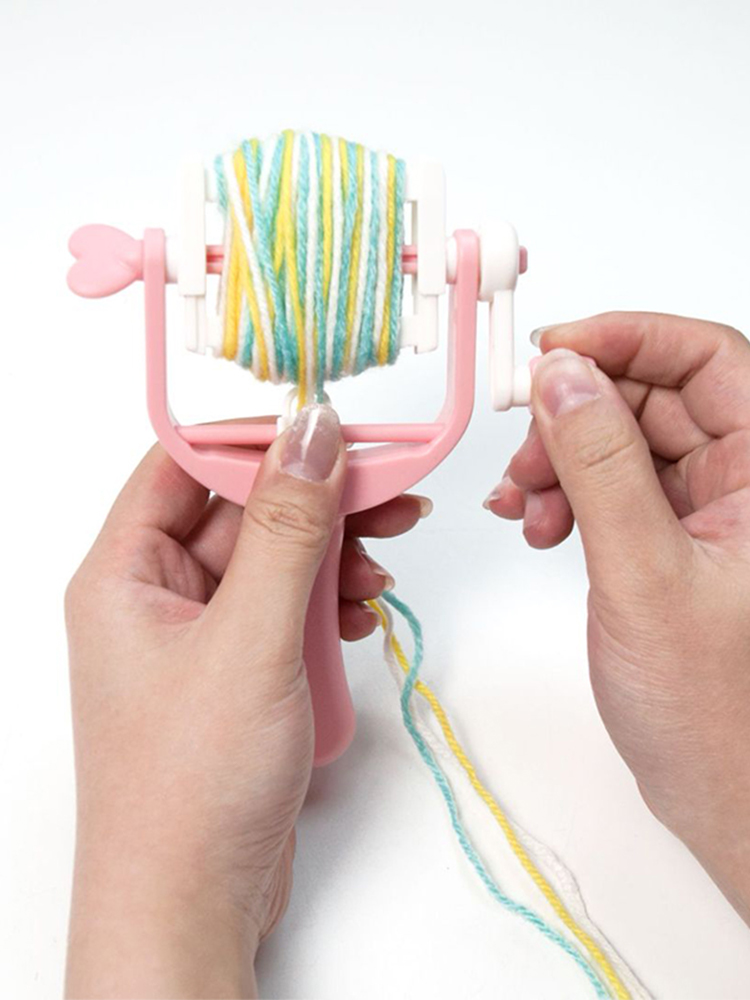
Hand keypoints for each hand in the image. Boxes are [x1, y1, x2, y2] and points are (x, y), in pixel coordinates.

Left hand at [65, 404, 429, 998]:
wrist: (191, 905)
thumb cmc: (189, 787)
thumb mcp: (248, 638)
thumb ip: (287, 529)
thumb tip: (310, 433)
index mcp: (124, 572)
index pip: (187, 464)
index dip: (259, 438)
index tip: (332, 429)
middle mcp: (155, 597)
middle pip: (242, 511)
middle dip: (318, 502)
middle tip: (389, 493)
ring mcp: (199, 637)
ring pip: (273, 561)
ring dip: (333, 556)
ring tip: (385, 564)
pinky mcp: (237, 672)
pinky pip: (286, 610)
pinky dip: (329, 604)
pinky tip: (364, 615)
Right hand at [485, 313, 749, 923]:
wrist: (722, 793)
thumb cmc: (715, 711)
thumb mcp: (644, 573)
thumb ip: (602, 465)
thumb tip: (565, 377)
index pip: (708, 358)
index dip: (629, 339)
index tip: (555, 350)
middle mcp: (746, 483)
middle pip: (655, 397)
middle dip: (576, 414)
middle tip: (523, 446)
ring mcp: (709, 512)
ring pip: (625, 440)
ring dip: (562, 458)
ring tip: (524, 504)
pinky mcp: (673, 540)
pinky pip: (614, 485)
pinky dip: (569, 494)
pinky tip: (540, 525)